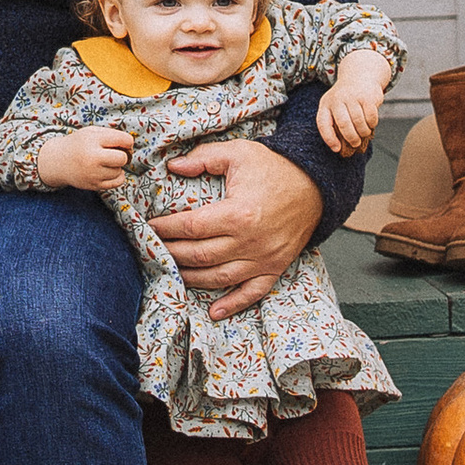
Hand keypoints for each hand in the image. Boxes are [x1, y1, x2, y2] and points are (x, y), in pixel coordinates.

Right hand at [36, 124, 133, 193]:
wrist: (58, 161)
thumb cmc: (79, 144)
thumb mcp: (92, 132)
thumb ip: (112, 135)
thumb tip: (131, 147)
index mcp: (93, 139)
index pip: (124, 140)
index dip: (127, 142)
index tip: (121, 143)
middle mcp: (92, 157)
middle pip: (123, 158)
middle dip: (123, 155)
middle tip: (115, 153)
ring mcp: (92, 173)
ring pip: (119, 171)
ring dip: (116, 166)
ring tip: (105, 162)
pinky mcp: (94, 185)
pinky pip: (117, 182)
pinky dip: (117, 176)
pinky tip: (108, 171)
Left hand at [151, 141, 323, 318]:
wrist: (315, 185)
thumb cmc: (274, 167)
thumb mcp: (238, 153)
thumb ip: (203, 158)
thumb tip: (172, 166)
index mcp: (238, 213)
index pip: (191, 227)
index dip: (166, 229)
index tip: (149, 226)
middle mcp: (250, 241)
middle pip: (200, 255)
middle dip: (172, 253)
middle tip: (152, 248)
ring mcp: (264, 258)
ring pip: (220, 277)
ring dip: (191, 278)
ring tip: (171, 271)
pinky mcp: (275, 268)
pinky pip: (252, 293)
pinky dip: (233, 304)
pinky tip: (214, 311)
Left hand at [319, 60, 390, 156]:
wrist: (360, 75)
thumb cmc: (345, 98)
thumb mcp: (334, 106)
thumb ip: (335, 123)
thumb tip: (340, 148)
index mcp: (326, 103)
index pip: (323, 123)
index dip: (329, 139)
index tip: (337, 149)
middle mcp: (337, 99)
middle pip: (344, 125)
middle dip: (351, 138)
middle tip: (356, 143)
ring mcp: (353, 97)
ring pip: (359, 122)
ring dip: (363, 132)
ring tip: (364, 133)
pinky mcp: (367, 97)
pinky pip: (371, 117)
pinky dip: (372, 124)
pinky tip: (370, 123)